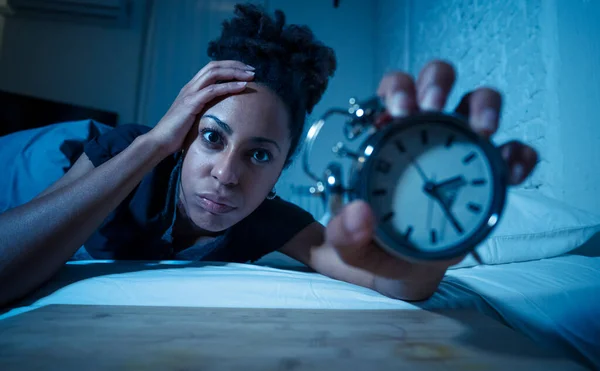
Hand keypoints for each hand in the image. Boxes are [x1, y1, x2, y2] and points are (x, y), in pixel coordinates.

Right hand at [147, 60, 254, 154]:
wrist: (160, 141)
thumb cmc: (178, 134)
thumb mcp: (195, 118)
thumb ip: (206, 111)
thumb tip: (222, 115)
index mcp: (191, 89)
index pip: (212, 69)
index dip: (230, 66)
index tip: (246, 70)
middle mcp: (190, 87)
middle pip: (214, 66)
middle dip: (235, 65)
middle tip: (252, 69)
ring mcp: (190, 93)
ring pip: (214, 73)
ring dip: (235, 72)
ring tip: (251, 75)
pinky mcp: (191, 103)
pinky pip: (213, 90)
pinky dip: (229, 86)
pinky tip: (242, 86)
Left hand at [323, 60, 538, 298]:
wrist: (403, 271)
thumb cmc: (373, 243)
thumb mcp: (347, 243)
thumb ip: (343, 233)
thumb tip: (359, 213)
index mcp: (387, 138)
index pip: (393, 93)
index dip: (398, 89)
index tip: (399, 110)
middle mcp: (425, 132)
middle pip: (436, 82)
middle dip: (437, 83)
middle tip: (432, 108)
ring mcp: (460, 149)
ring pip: (478, 103)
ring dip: (484, 106)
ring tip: (482, 129)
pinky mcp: (488, 176)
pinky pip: (510, 154)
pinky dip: (517, 155)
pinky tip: (512, 171)